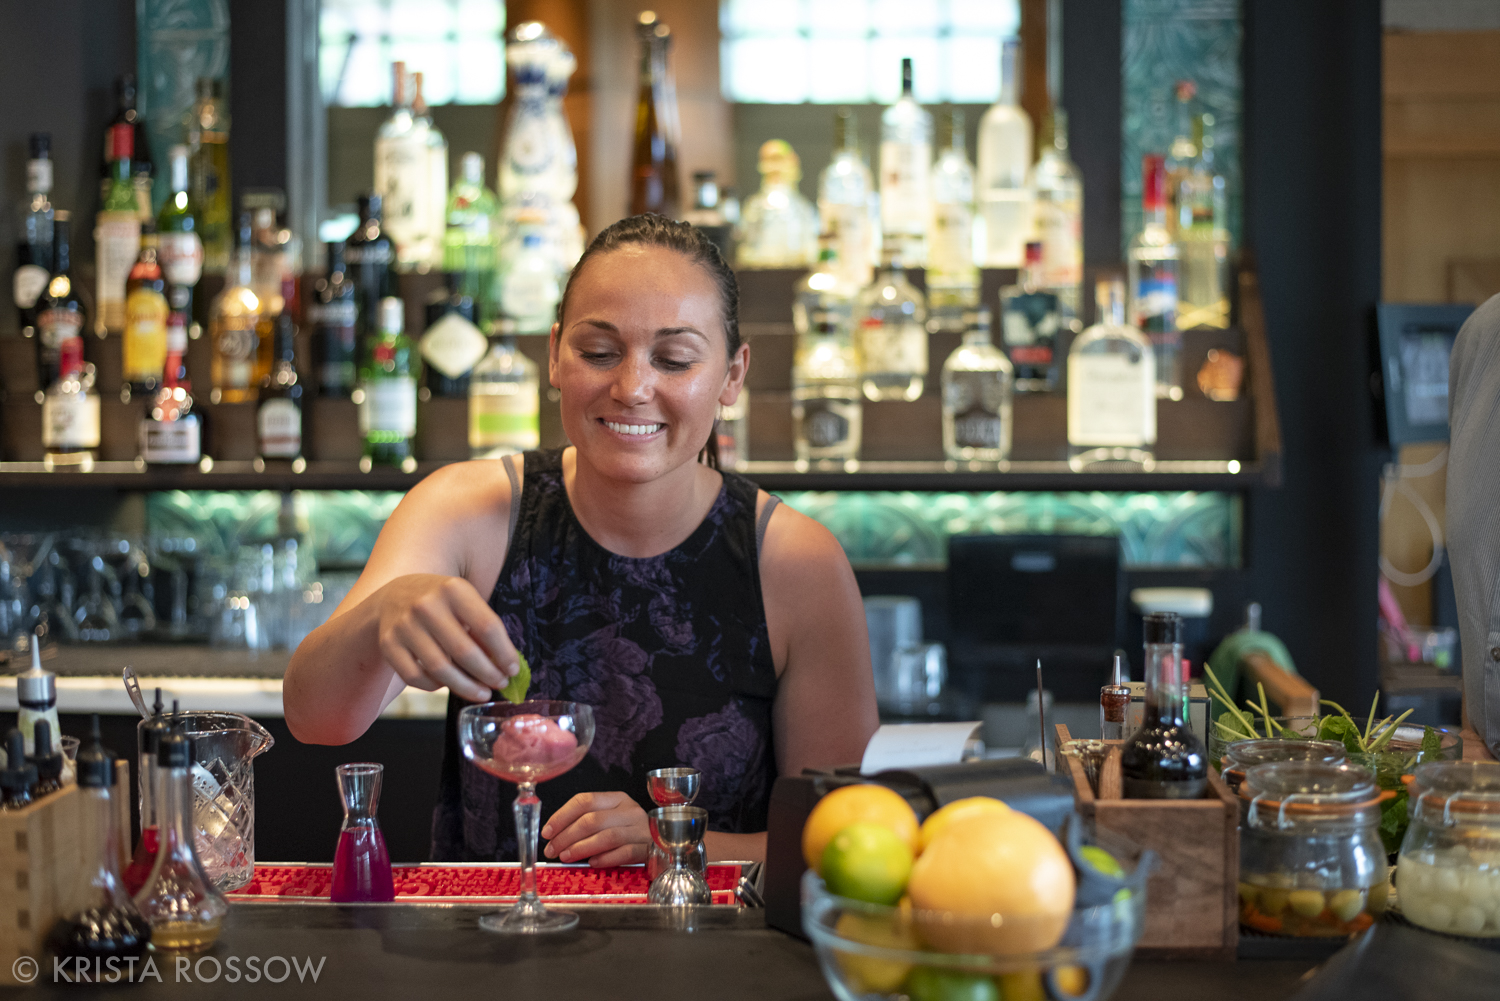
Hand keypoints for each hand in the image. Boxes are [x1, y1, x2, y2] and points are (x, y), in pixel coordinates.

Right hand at [375, 573, 518, 702]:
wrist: (394, 596)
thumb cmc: (440, 603)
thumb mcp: (464, 601)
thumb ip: (482, 627)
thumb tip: (505, 665)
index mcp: (453, 589)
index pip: (487, 626)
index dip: (504, 652)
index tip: (513, 669)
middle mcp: (426, 605)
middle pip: (464, 651)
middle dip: (487, 674)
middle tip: (500, 684)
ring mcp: (404, 625)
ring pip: (440, 669)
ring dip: (465, 687)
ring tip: (481, 692)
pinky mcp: (388, 644)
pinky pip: (415, 677)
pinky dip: (434, 686)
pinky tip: (447, 684)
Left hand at [541, 792, 649, 866]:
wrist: (664, 843)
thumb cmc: (629, 833)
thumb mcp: (611, 819)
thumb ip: (588, 822)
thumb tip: (555, 835)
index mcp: (617, 799)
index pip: (585, 801)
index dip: (562, 815)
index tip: (547, 831)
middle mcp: (630, 811)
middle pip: (592, 820)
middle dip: (566, 835)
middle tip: (552, 850)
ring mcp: (641, 829)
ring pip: (606, 836)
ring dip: (581, 848)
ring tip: (566, 857)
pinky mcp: (649, 848)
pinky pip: (624, 853)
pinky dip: (606, 858)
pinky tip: (592, 863)